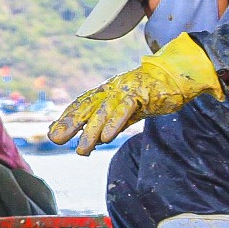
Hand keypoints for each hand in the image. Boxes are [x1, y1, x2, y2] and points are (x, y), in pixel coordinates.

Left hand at [48, 33, 224, 155]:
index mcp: (105, 92)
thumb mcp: (124, 112)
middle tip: (55, 139)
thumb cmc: (149, 94)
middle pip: (86, 106)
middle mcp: (111, 89)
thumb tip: (87, 144)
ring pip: (104, 111)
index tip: (53, 132)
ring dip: (91, 131)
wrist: (176, 77)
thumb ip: (106, 125)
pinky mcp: (141, 93)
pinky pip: (125, 109)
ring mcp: (125, 90)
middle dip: (70, 123)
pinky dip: (115, 123)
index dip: (67, 118)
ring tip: (82, 150)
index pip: (81, 104)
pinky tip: (106, 138)